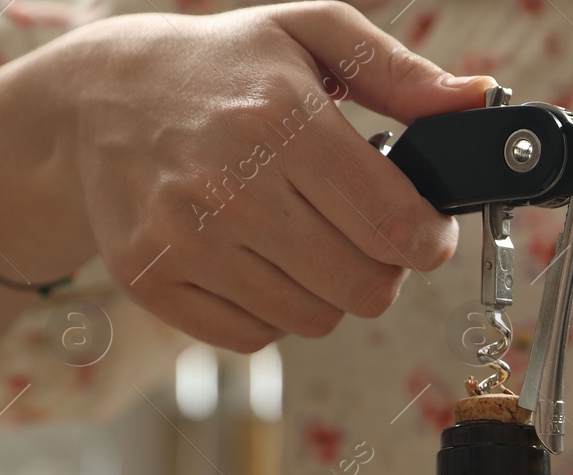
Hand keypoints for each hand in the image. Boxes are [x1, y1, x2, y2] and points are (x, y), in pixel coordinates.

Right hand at [44, 1, 490, 349]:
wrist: (97, 97)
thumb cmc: (222, 67)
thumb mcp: (313, 37)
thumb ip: (402, 75)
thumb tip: (475, 102)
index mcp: (279, 119)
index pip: (395, 225)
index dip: (429, 239)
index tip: (424, 229)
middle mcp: (228, 185)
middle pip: (363, 286)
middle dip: (384, 268)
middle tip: (366, 235)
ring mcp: (184, 239)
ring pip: (314, 320)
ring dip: (328, 291)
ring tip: (306, 239)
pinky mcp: (152, 279)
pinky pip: (254, 337)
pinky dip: (272, 312)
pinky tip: (260, 262)